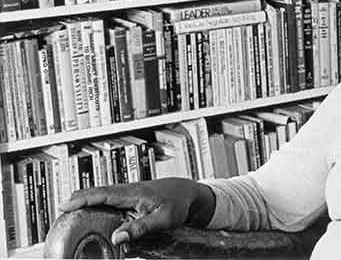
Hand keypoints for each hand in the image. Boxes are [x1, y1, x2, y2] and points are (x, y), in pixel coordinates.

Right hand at [58, 178, 215, 245]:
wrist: (190, 193)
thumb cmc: (179, 203)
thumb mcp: (163, 219)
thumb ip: (141, 227)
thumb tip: (117, 237)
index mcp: (133, 193)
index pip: (103, 194)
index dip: (83, 199)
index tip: (65, 205)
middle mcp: (128, 190)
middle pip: (98, 193)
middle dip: (78, 199)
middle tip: (60, 211)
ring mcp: (129, 193)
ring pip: (103, 195)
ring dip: (87, 201)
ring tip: (69, 213)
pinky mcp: (131, 198)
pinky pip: (110, 199)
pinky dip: (97, 204)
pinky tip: (91, 213)